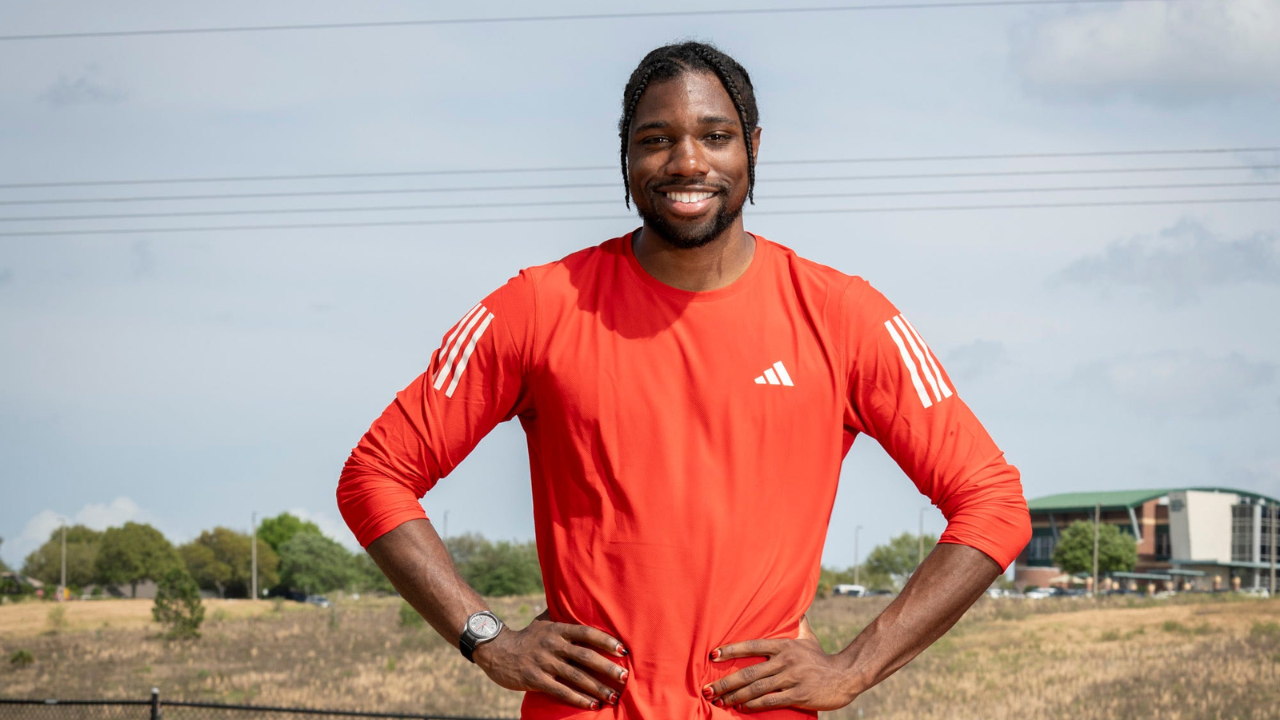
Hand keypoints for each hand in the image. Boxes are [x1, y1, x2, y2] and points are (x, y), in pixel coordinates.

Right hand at [472, 610, 628, 710]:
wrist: (496, 650)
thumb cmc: (526, 636)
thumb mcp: (543, 621)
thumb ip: (561, 614)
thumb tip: (580, 600)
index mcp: (557, 629)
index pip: (587, 633)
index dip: (606, 641)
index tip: (623, 650)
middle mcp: (553, 645)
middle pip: (585, 657)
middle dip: (607, 668)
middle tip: (625, 677)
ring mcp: (544, 663)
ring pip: (576, 677)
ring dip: (597, 688)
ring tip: (613, 696)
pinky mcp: (535, 679)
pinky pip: (561, 691)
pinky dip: (578, 699)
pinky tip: (592, 704)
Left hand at [705, 616, 857, 711]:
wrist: (846, 675)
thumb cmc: (822, 658)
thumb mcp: (808, 637)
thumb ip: (797, 623)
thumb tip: (794, 606)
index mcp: (784, 645)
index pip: (751, 645)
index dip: (731, 650)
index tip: (712, 655)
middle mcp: (785, 660)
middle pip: (749, 672)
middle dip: (726, 682)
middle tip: (708, 688)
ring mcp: (792, 678)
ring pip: (757, 688)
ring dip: (735, 696)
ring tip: (720, 701)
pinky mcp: (799, 695)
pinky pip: (771, 701)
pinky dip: (754, 705)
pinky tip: (743, 707)